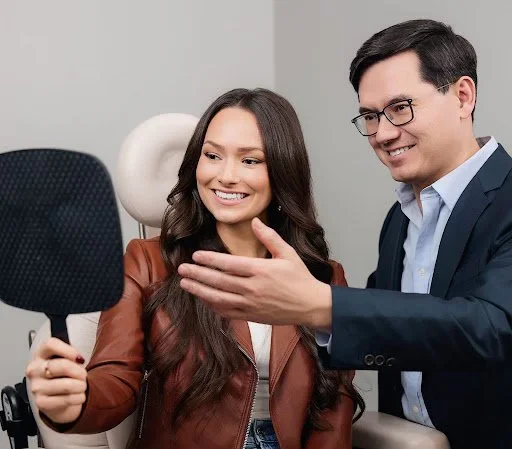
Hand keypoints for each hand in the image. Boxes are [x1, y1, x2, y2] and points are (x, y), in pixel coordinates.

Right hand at [26, 337, 86, 423]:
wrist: (57, 397)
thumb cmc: (63, 375)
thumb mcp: (66, 359)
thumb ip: (72, 354)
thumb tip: (81, 357)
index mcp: (41, 354)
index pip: (50, 344)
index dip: (68, 350)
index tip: (79, 358)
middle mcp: (35, 370)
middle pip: (62, 365)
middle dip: (79, 371)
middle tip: (83, 375)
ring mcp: (36, 387)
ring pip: (66, 385)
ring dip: (80, 386)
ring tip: (81, 386)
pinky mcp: (41, 403)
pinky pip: (67, 399)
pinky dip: (78, 398)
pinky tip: (78, 396)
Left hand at [178, 218, 332, 328]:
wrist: (311, 305)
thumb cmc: (300, 278)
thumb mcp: (288, 253)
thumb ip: (269, 237)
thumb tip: (254, 221)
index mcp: (260, 270)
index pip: (228, 264)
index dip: (209, 260)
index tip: (195, 256)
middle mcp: (252, 288)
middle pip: (218, 281)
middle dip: (197, 275)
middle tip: (181, 270)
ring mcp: (251, 304)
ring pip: (218, 298)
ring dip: (199, 291)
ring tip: (185, 284)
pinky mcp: (252, 316)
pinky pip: (227, 312)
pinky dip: (213, 306)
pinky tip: (204, 299)